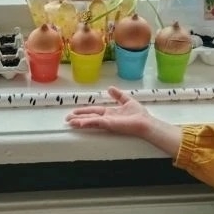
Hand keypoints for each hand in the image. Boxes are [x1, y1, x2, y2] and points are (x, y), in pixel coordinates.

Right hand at [65, 86, 181, 154]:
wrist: (146, 123)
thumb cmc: (140, 115)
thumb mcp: (127, 100)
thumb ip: (118, 95)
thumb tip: (110, 88)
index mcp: (110, 113)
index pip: (94, 111)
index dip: (84, 111)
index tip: (75, 112)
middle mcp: (107, 118)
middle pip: (90, 117)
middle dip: (78, 118)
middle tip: (67, 119)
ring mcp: (107, 122)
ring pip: (90, 121)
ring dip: (79, 121)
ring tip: (70, 122)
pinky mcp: (109, 125)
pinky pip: (96, 123)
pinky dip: (87, 122)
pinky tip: (79, 123)